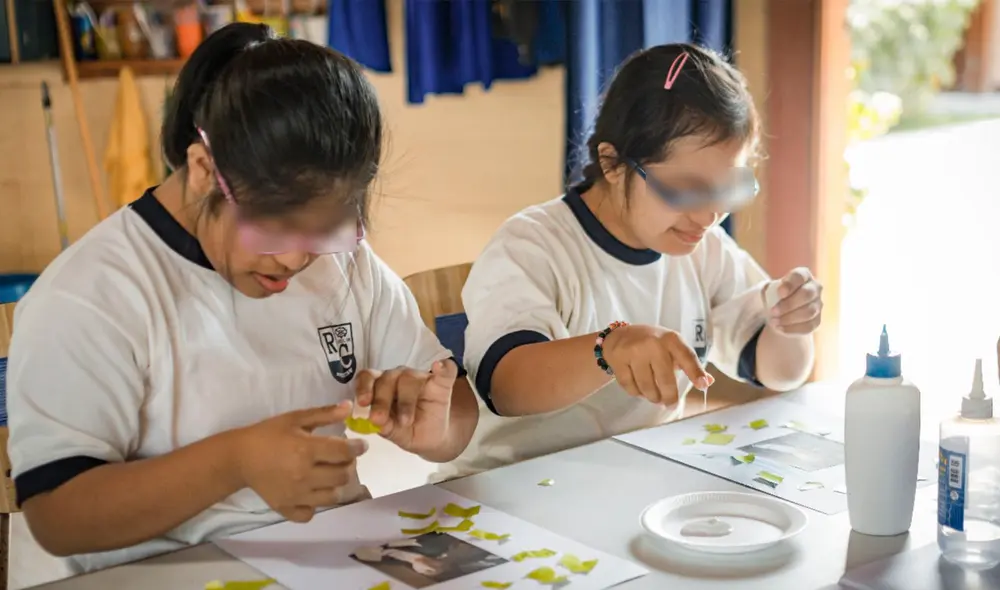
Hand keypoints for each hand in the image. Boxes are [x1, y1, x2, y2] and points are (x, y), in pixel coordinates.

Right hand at [233, 402, 367, 522]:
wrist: (239, 457)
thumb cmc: (268, 434)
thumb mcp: (296, 418)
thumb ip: (324, 414)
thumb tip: (349, 407)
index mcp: (306, 450)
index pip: (344, 453)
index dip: (358, 448)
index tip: (360, 445)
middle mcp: (304, 475)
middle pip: (342, 476)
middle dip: (347, 465)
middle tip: (341, 458)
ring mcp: (295, 495)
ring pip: (332, 497)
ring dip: (335, 485)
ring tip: (327, 474)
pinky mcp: (286, 508)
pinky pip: (310, 514)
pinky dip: (314, 505)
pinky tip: (311, 492)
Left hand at [356, 360, 458, 455]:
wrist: (433, 438)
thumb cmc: (409, 431)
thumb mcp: (395, 434)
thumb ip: (385, 427)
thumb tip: (375, 422)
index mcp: (381, 387)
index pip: (368, 377)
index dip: (363, 387)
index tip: (362, 403)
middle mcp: (398, 378)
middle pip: (387, 379)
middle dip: (381, 401)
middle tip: (379, 419)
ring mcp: (420, 378)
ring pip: (409, 378)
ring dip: (405, 401)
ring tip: (405, 422)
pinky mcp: (442, 383)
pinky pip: (445, 371)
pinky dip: (443, 368)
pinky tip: (439, 367)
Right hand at [601, 324, 714, 404]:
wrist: (619, 336)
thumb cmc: (652, 344)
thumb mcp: (672, 347)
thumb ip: (689, 364)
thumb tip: (708, 382)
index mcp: (671, 339)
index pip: (687, 357)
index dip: (696, 372)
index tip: (703, 386)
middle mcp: (653, 343)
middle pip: (665, 380)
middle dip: (669, 397)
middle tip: (670, 405)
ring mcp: (634, 351)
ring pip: (646, 387)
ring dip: (652, 397)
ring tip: (654, 397)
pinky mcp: (618, 359)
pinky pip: (630, 387)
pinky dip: (636, 393)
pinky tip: (639, 389)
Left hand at [767, 267, 822, 334]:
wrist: (782, 311)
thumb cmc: (776, 295)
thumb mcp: (770, 290)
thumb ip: (769, 291)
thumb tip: (770, 296)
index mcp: (803, 275)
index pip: (799, 276)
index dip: (790, 284)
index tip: (779, 293)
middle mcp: (814, 288)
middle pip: (807, 294)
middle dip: (789, 304)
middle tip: (772, 311)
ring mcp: (818, 305)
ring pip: (808, 312)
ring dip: (789, 318)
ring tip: (773, 321)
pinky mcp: (816, 321)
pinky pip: (808, 326)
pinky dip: (792, 328)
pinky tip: (779, 328)